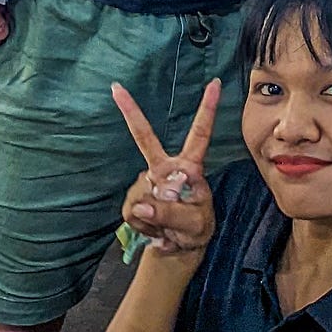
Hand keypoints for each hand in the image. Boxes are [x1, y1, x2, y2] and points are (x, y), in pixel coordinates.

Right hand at [115, 79, 220, 261]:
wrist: (179, 248)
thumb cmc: (195, 229)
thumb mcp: (194, 224)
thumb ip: (172, 213)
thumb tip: (142, 204)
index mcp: (189, 167)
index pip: (199, 134)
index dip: (207, 109)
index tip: (214, 83)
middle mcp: (166, 169)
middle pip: (146, 139)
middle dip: (131, 113)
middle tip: (117, 88)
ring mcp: (147, 182)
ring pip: (141, 193)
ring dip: (154, 216)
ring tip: (168, 226)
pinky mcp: (133, 200)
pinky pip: (133, 211)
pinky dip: (144, 225)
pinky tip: (155, 228)